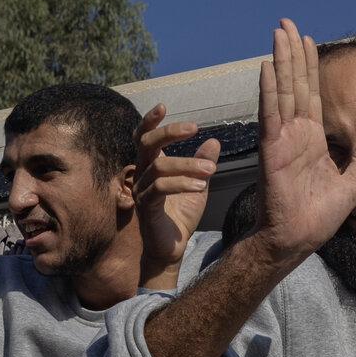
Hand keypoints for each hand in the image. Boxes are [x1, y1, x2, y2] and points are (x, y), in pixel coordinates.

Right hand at [134, 103, 220, 280]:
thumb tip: (214, 141)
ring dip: (186, 164)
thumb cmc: (180, 217)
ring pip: (158, 167)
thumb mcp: (197, 185)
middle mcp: (141, 175)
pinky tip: (200, 186)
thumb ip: (202, 163)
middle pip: (146, 144)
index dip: (149, 121)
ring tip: (210, 169)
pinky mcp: (146, 208)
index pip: (143, 137)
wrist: (171, 250)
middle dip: (169, 133)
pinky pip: (160, 188)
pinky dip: (181, 184)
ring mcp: (141, 191)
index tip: (163, 106)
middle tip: (194, 128)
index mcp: (151, 166)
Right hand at [252, 19, 355, 264]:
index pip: (311, 95)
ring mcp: (281, 140)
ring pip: (282, 92)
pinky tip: (268, 67)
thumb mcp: (352, 184)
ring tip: (278, 32)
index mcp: (312, 141)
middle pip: (294, 84)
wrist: (298, 239)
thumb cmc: (319, 217)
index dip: (309, 67)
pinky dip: (269, 91)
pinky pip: (271, 115)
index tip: (307, 40)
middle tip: (286, 23)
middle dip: (291, 53)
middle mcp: (295, 134)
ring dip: (280, 61)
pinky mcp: (271, 150)